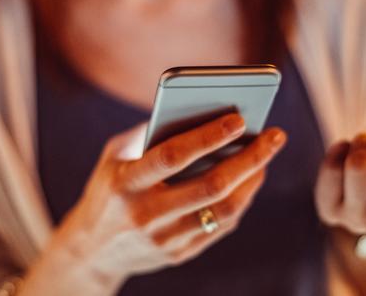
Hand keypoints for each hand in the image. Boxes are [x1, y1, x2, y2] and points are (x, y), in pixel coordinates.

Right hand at [21, 114, 286, 295]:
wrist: (90, 251)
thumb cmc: (108, 189)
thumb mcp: (115, 157)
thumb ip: (150, 134)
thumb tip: (201, 111)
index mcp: (126, 183)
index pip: (173, 156)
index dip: (208, 136)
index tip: (240, 118)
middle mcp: (145, 214)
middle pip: (211, 185)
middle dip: (250, 158)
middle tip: (275, 135)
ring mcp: (163, 239)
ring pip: (222, 210)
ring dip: (252, 181)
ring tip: (266, 157)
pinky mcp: (178, 254)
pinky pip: (220, 227)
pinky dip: (240, 201)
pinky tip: (250, 180)